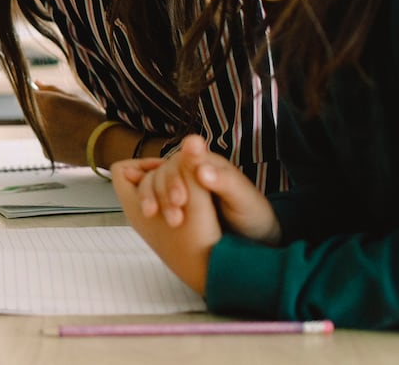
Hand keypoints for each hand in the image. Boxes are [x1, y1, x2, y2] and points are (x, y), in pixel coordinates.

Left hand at [28, 84, 106, 165]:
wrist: (104, 145)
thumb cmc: (92, 117)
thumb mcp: (74, 98)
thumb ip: (52, 89)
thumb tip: (36, 82)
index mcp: (46, 103)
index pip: (30, 94)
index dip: (37, 94)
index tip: (44, 95)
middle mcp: (39, 120)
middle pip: (31, 111)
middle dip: (41, 109)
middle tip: (61, 113)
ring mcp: (41, 137)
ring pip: (37, 126)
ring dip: (47, 124)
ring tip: (69, 127)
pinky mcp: (45, 152)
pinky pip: (44, 141)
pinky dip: (52, 139)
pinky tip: (69, 139)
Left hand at [111, 148, 221, 293]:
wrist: (215, 275)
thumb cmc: (201, 241)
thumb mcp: (197, 198)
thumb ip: (193, 168)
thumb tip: (193, 139)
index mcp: (135, 207)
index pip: (121, 170)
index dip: (143, 162)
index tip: (168, 167)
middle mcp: (139, 215)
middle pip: (142, 177)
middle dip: (165, 174)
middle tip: (185, 185)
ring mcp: (154, 224)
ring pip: (158, 190)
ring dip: (175, 186)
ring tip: (193, 197)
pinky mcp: (169, 230)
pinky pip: (169, 202)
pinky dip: (182, 198)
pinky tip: (200, 205)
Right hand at [123, 135, 280, 243]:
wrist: (255, 236)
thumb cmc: (253, 214)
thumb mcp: (243, 198)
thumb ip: (223, 181)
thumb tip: (201, 169)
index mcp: (207, 162)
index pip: (181, 162)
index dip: (176, 180)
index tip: (180, 201)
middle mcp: (190, 168)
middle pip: (165, 171)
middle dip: (163, 193)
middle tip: (173, 219)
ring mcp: (180, 183)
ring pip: (154, 182)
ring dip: (151, 197)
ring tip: (152, 216)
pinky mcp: (173, 198)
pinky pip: (154, 193)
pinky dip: (145, 199)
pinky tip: (143, 210)